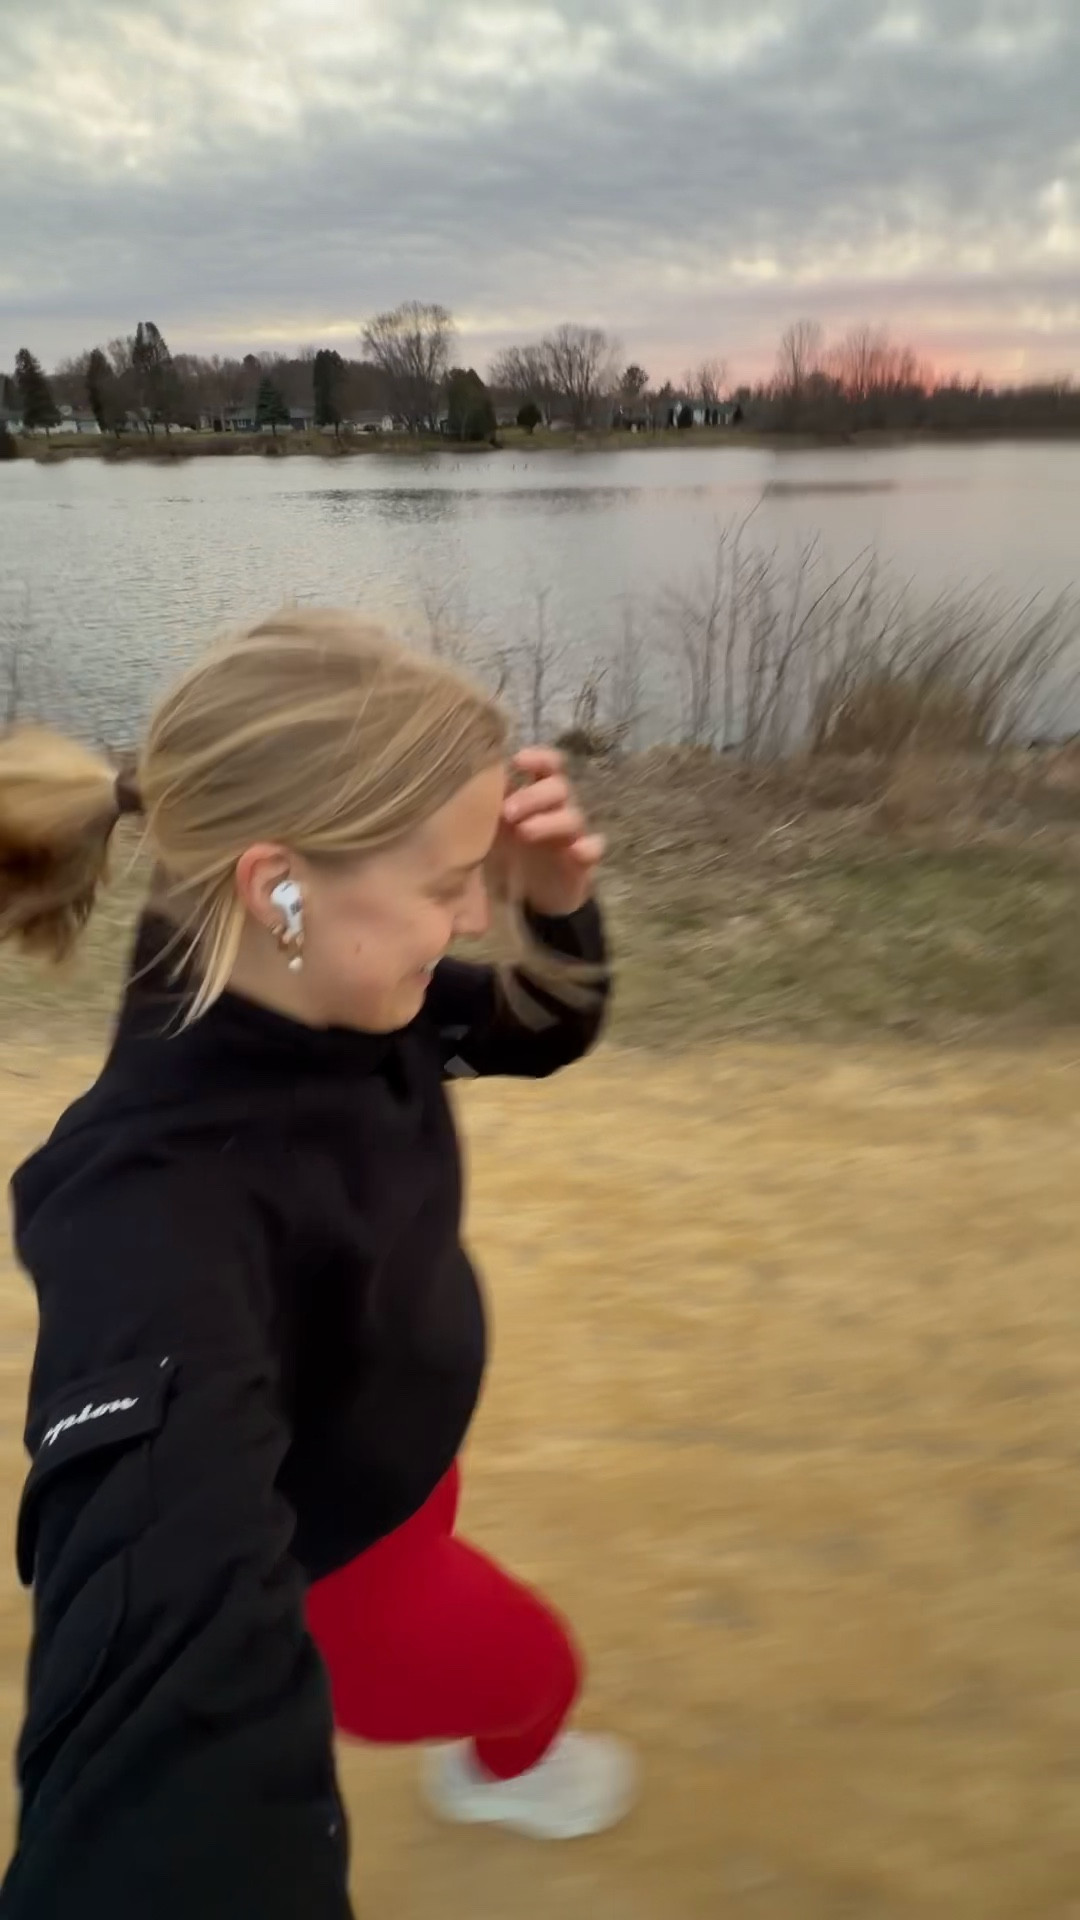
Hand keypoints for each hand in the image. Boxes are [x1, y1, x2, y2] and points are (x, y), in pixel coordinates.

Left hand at [499, 746, 605, 917]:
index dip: (538, 758)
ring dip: (550, 821)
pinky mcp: (582, 863)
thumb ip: (487, 801)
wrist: (524, 899)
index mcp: (535, 794)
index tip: (518, 761)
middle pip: (559, 787)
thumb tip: (484, 774)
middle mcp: (557, 809)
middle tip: (507, 812)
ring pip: (573, 817)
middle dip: (534, 795)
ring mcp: (572, 836)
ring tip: (524, 832)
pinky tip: (575, 852)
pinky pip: (594, 849)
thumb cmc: (504, 853)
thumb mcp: (488, 826)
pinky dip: (587, 847)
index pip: (547, 765)